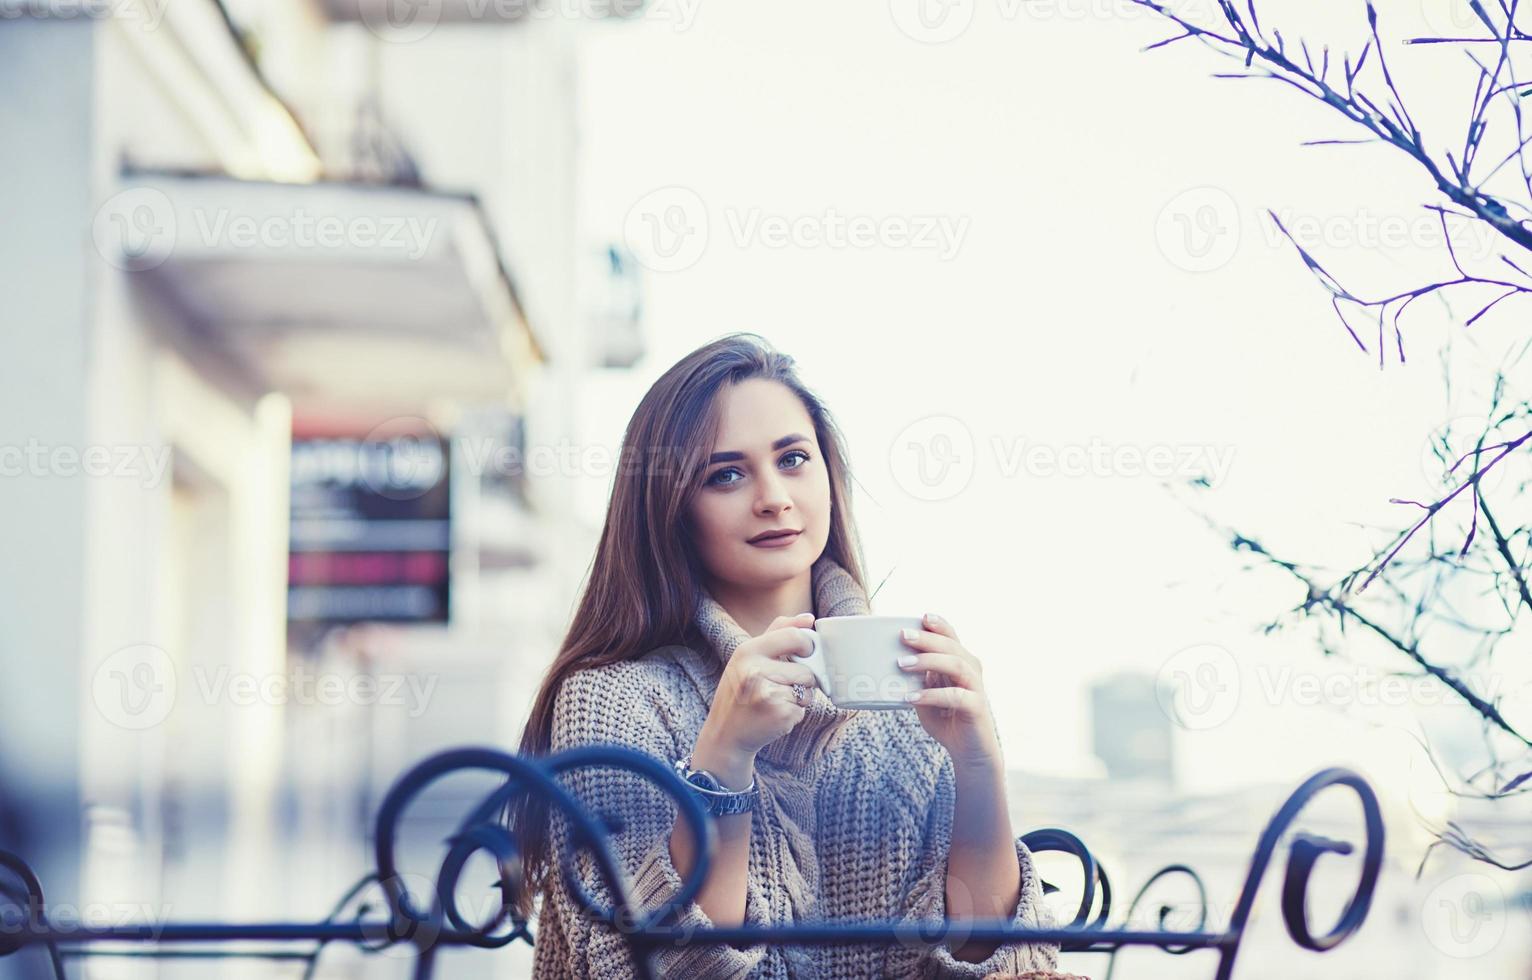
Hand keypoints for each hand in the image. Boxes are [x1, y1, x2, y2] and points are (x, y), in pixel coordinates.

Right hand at [696, 612, 819, 767]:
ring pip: (807, 690)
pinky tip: (775, 714)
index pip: (793, 636)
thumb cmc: (739, 691)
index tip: (806, 653)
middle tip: (788, 684)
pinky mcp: (778, 714)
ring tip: (777, 700)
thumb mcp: (748, 657)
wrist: (725, 734)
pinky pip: (803, 708)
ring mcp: (767, 694)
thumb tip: (809, 618)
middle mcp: (754, 670)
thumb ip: (778, 633)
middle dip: (804, 678)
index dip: (808, 645)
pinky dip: (795, 713)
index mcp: (748, 650)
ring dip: (801, 697)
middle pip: (806, 668)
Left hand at [897, 613, 1003, 772]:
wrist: (970, 752)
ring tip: (902, 664)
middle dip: (927, 639)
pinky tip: (911, 697)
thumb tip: (888, 667)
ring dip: (928, 661)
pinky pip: (955, 696)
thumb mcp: (926, 697)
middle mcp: (971, 671)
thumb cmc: (947, 721)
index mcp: (961, 663)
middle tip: (903, 636)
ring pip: (956, 665)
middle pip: (952, 646)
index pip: (952, 637)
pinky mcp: (976, 707)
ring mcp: (976, 688)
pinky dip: (932, 695)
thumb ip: (916, 682)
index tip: (922, 616)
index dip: (940, 625)